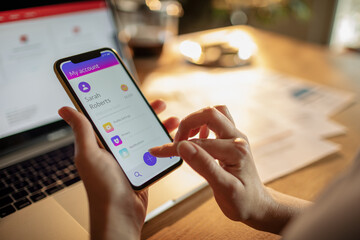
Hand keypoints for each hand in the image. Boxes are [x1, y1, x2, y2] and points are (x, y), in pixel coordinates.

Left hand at [58, 100, 178, 239]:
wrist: (120, 214)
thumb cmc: (102, 188)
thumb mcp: (89, 154)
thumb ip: (82, 130)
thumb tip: (65, 109)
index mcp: (100, 142)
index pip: (111, 115)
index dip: (121, 102)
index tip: (131, 91)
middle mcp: (115, 148)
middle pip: (132, 122)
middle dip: (146, 111)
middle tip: (157, 103)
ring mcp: (130, 157)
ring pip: (145, 134)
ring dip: (158, 125)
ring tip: (171, 118)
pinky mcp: (142, 166)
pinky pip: (154, 149)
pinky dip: (163, 142)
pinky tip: (171, 137)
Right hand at [150, 106, 307, 233]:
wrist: (256, 204)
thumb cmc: (242, 201)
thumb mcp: (223, 188)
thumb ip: (203, 166)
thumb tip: (183, 147)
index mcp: (236, 151)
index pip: (198, 143)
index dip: (174, 147)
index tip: (157, 151)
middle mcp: (238, 139)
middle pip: (210, 114)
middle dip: (188, 124)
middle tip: (176, 141)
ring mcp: (236, 137)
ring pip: (215, 113)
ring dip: (197, 120)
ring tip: (186, 137)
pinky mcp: (232, 139)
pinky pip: (218, 120)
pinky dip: (203, 124)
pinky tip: (197, 138)